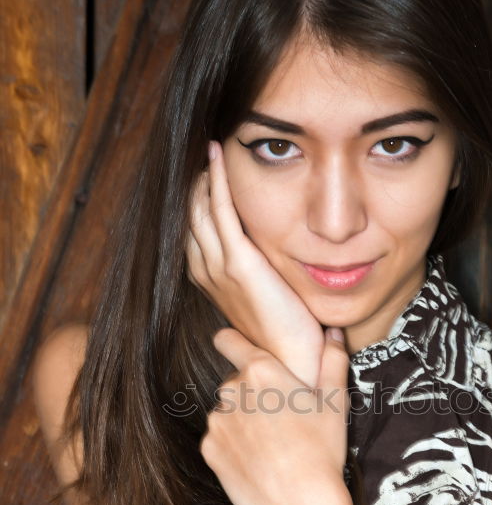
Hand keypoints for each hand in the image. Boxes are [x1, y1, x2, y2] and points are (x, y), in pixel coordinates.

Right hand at [187, 141, 324, 387]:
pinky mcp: (239, 262)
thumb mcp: (263, 295)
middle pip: (189, 213)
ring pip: (198, 207)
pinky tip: (216, 154)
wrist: (290, 358)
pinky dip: (216, 179)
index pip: (192, 226)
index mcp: (209, 277)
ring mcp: (218, 266)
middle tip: (204, 150)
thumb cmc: (283, 332)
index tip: (205, 169)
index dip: (196, 196)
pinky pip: (220, 209)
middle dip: (195, 180)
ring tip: (209, 146)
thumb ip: (258, 274)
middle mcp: (206, 269)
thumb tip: (268, 260)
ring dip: (202, 174)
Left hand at [200, 326, 350, 504]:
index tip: (233, 346)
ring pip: (227, 413)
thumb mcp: (335, 402)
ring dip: (242, 421)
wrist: (299, 504)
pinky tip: (258, 461)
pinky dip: (234, 447)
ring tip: (271, 445)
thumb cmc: (321, 450)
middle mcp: (232, 391)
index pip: (229, 340)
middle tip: (280, 418)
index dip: (231, 342)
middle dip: (252, 394)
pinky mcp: (209, 449)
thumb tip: (333, 333)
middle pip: (235, 383)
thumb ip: (332, 361)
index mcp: (262, 371)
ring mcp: (217, 421)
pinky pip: (220, 440)